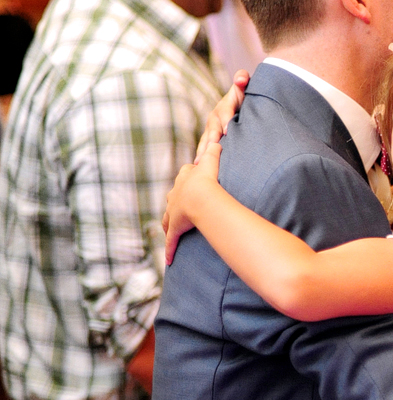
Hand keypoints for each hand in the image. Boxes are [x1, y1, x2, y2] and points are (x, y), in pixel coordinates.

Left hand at [163, 143, 221, 262]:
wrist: (199, 196)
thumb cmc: (206, 180)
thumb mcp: (211, 161)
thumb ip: (214, 150)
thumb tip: (217, 139)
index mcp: (185, 180)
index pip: (185, 176)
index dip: (189, 178)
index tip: (192, 179)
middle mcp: (175, 196)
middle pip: (173, 197)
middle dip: (176, 201)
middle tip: (180, 206)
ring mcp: (173, 213)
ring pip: (168, 219)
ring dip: (169, 225)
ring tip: (171, 230)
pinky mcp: (175, 229)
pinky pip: (171, 241)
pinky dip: (169, 250)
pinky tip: (169, 260)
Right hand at [197, 70, 249, 158]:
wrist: (242, 105)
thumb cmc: (244, 96)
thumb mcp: (243, 86)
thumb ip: (242, 79)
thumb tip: (241, 79)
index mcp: (223, 107)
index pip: (224, 113)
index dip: (226, 120)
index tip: (227, 130)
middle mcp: (214, 119)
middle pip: (212, 130)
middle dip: (211, 140)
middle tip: (211, 149)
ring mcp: (211, 131)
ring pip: (205, 142)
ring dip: (203, 152)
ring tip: (200, 163)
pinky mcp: (211, 142)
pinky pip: (206, 150)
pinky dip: (203, 159)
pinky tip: (201, 170)